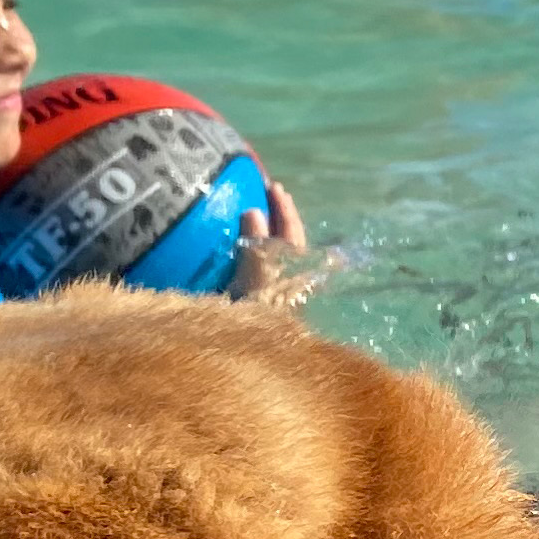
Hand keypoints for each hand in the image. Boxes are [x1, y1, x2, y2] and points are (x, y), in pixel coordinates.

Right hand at [227, 181, 333, 306]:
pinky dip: (258, 247)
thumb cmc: (260, 312)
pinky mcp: (264, 297)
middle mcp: (291, 276)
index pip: (292, 232)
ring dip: (270, 230)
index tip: (274, 187)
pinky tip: (245, 242)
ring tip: (258, 210)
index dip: (284, 209)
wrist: (255, 351)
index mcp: (293, 268)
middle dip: (281, 216)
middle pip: (290, 239)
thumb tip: (254, 211)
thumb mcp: (256, 277)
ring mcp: (279, 287)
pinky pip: (263, 262)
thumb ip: (256, 245)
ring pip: (278, 251)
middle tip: (270, 192)